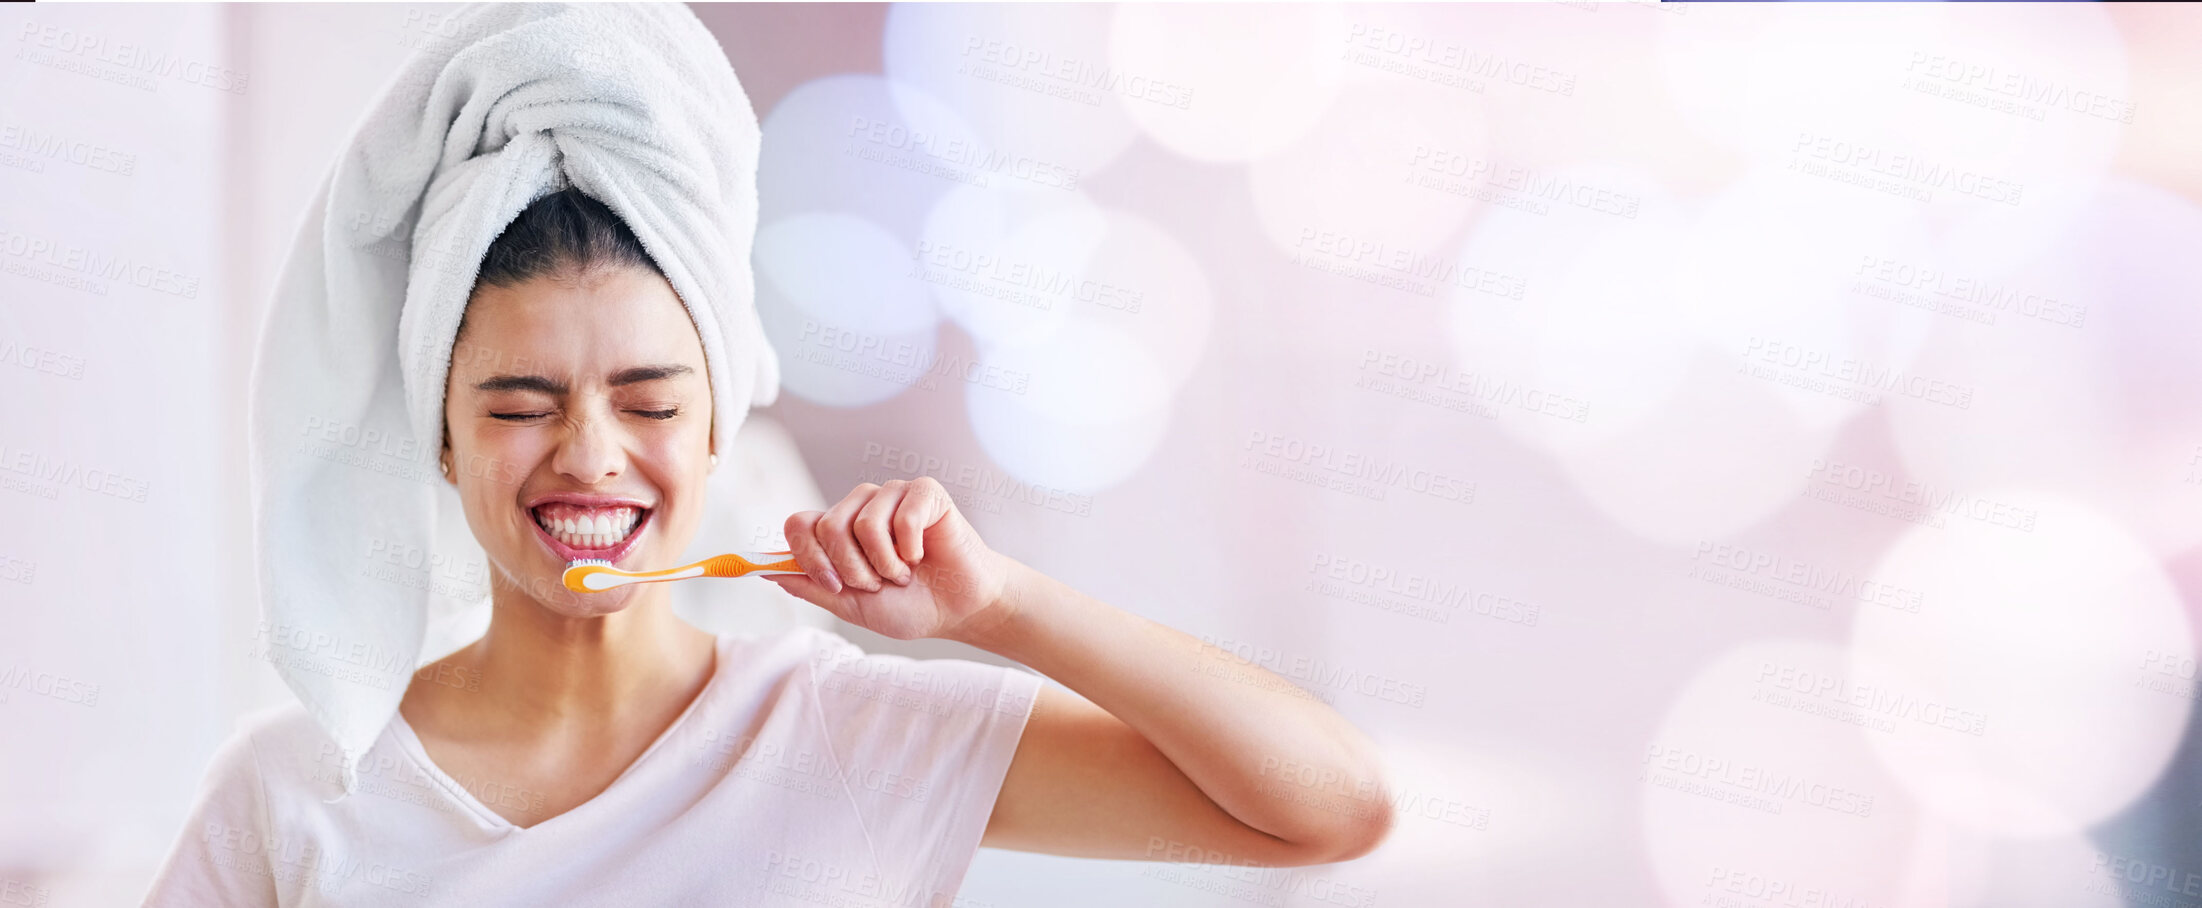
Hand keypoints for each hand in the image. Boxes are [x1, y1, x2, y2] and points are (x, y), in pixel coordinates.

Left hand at [767, 477, 1014, 641]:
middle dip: (852, 569)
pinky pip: (902, 516)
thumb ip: (810, 586)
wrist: (959, 609)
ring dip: (885, 563)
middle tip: (879, 584)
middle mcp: (860, 506)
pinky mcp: (924, 492)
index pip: (799, 524)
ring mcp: (892, 495)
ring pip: (863, 523)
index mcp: (838, 529)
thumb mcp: (851, 606)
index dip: (809, 557)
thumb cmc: (910, 605)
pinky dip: (912, 548)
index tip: (834, 586)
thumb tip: (765, 571)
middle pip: (828, 526)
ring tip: (904, 573)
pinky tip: (923, 555)